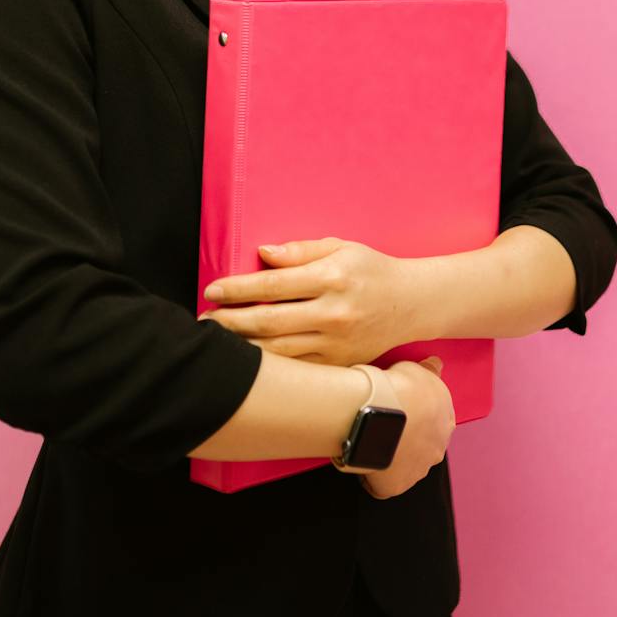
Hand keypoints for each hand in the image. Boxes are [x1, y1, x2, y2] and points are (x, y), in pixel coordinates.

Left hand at [199, 237, 419, 367]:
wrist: (412, 303)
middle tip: (203, 321)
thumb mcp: (341, 247)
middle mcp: (333, 312)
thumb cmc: (372, 270)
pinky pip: (297, 369)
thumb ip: (300, 250)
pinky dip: (270, 366)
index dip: (238, 289)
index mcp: (331, 277)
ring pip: (278, 351)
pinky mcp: (339, 363)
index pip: (273, 285)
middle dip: (229, 322)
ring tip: (217, 342)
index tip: (213, 290)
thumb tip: (263, 253)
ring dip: (243, 347)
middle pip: (268, 321)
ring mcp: (336, 343)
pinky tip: (249, 361)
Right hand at [360, 356, 454, 500]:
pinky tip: (361, 459)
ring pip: (405, 467)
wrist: (381, 411)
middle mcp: (437, 449)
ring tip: (369, 441)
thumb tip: (437, 364)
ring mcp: (417, 470)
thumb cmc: (401, 387)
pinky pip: (383, 485)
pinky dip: (373, 476)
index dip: (417, 418)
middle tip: (383, 426)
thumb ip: (428, 372)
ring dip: (391, 458)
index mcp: (445, 422)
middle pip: (423, 448)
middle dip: (407, 441)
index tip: (401, 412)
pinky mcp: (396, 486)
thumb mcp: (419, 370)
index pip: (435, 424)